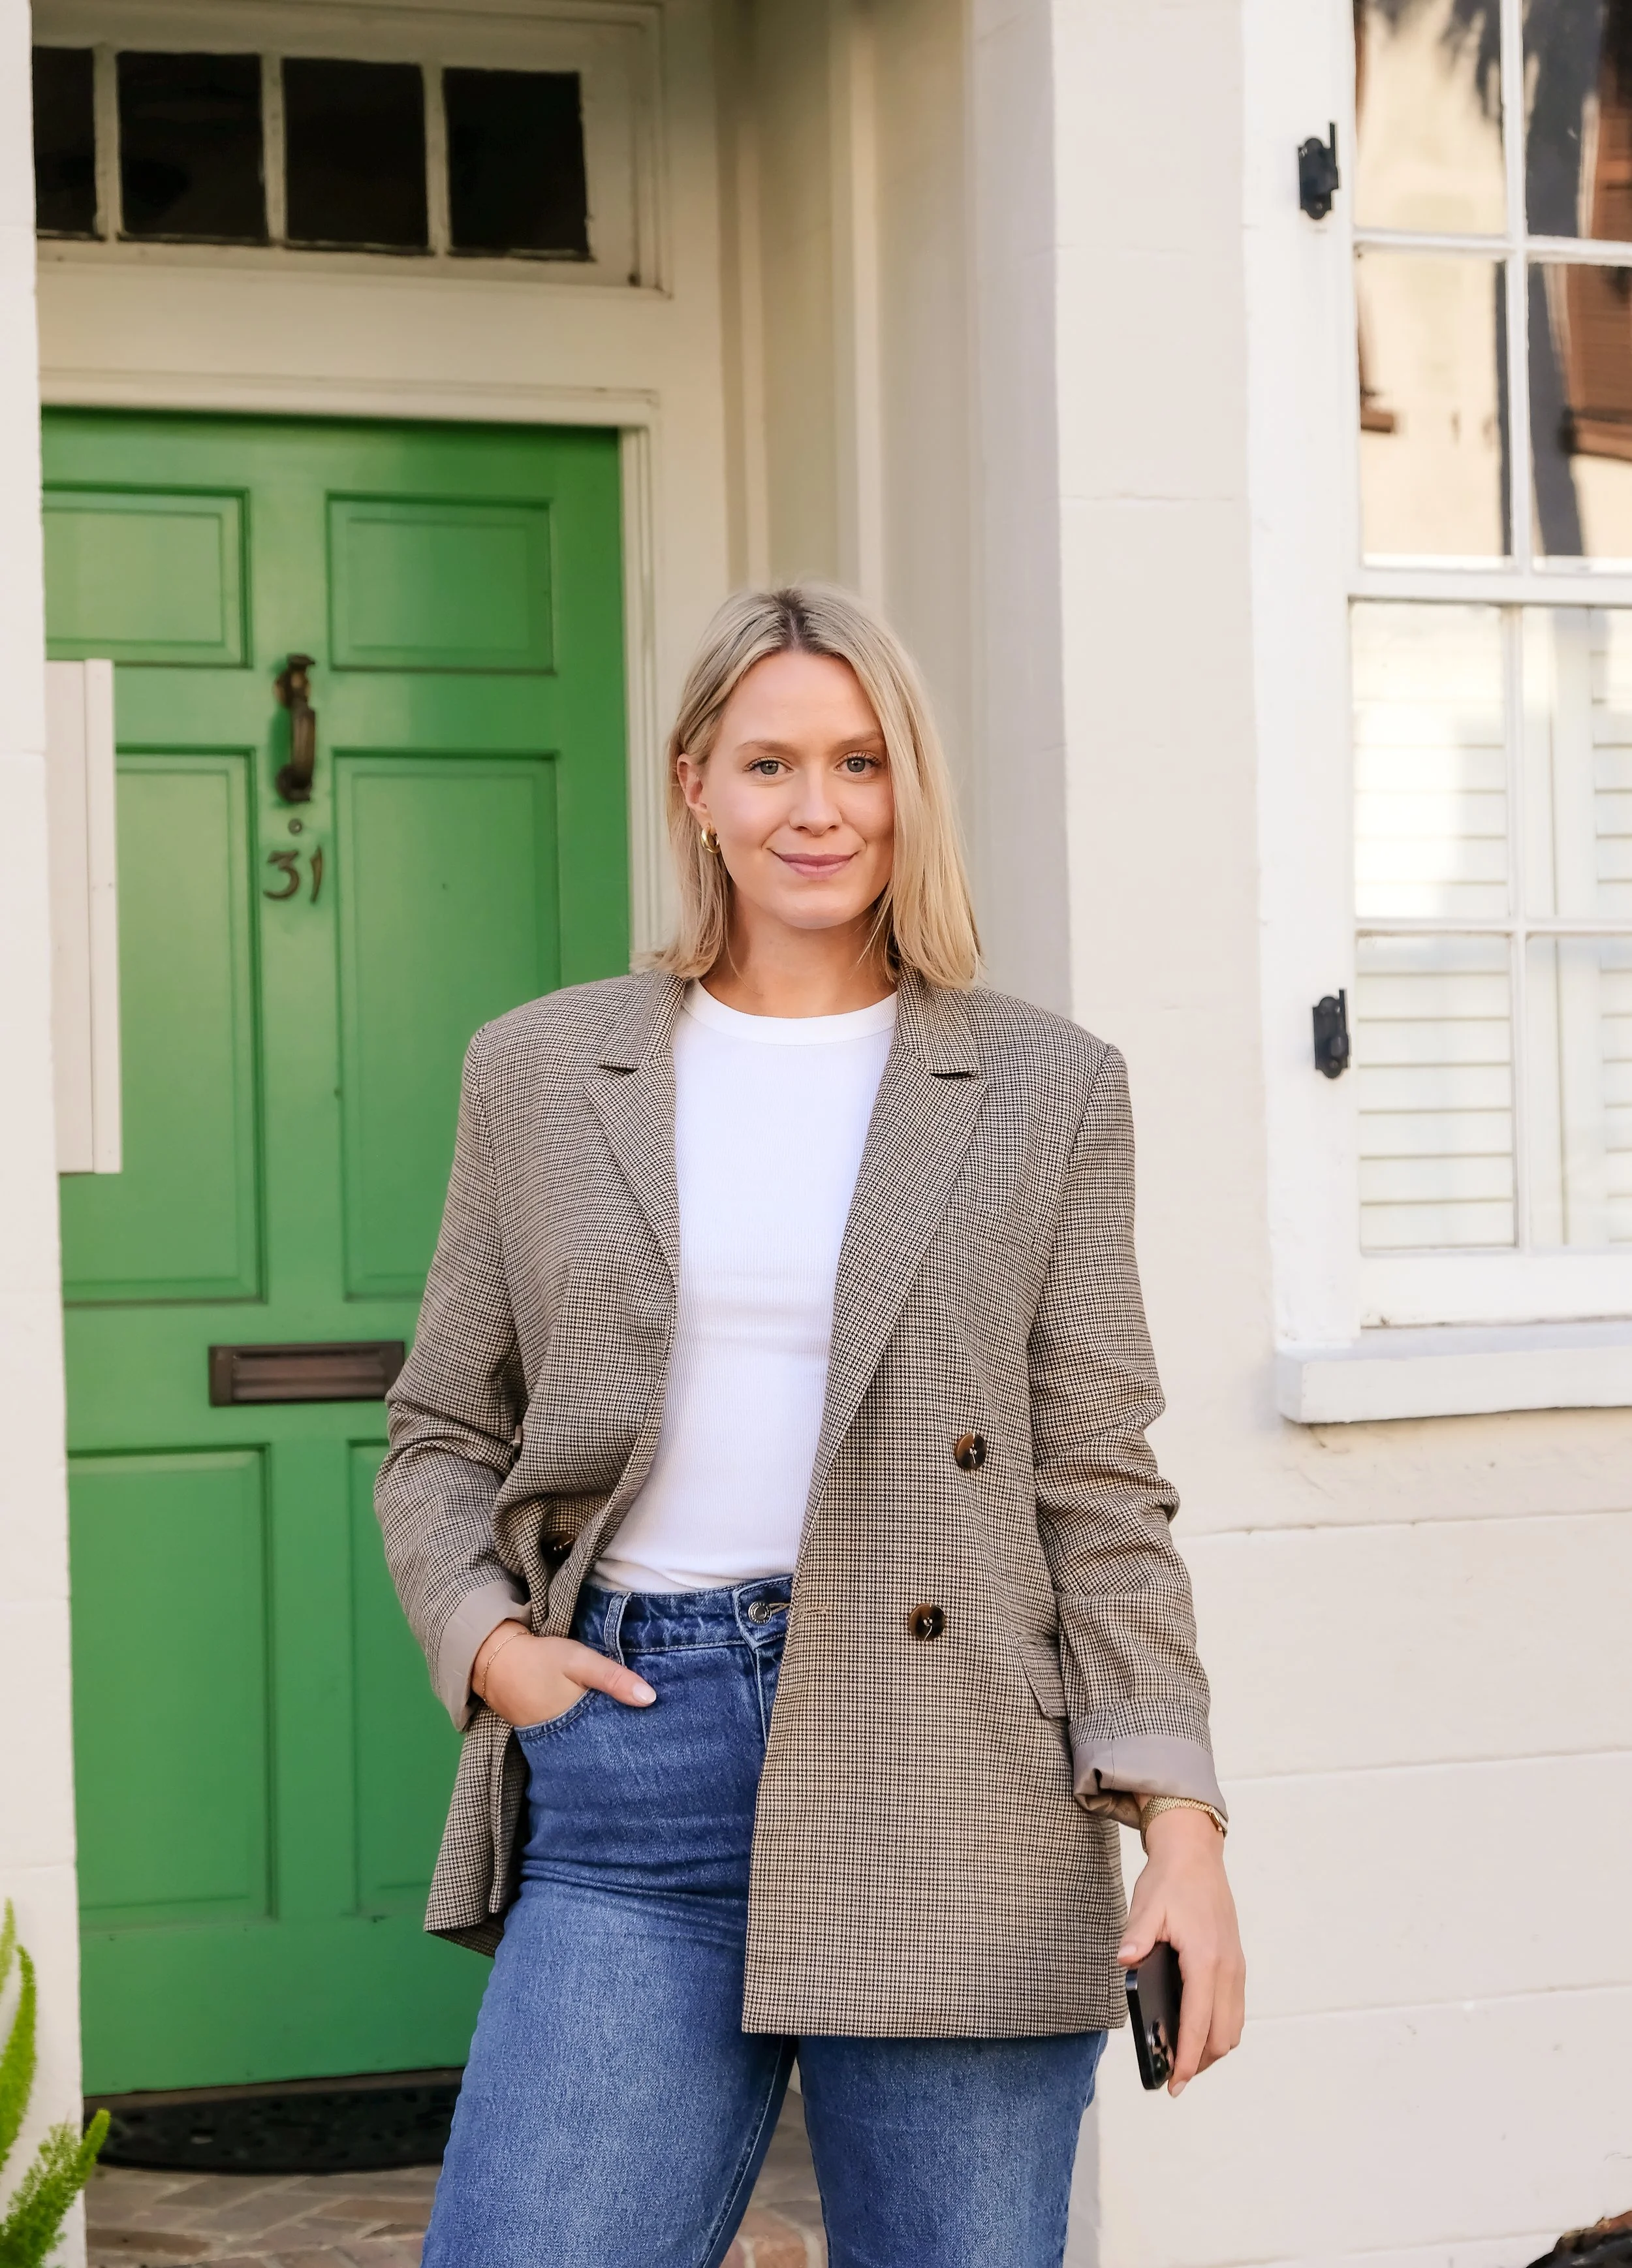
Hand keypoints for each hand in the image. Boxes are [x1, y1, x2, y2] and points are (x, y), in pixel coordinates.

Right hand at [472, 1619, 654, 1728]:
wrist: (497, 1661)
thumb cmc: (542, 1660)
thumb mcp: (580, 1662)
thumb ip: (613, 1678)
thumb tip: (650, 1698)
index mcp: (577, 1728)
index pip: (613, 1744)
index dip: (634, 1738)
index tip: (656, 1734)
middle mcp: (564, 1743)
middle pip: (602, 1748)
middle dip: (622, 1742)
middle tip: (649, 1734)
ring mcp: (552, 1742)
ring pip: (588, 1745)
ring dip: (605, 1738)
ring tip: (633, 1733)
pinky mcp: (544, 1736)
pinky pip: (572, 1740)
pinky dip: (587, 1734)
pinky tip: (601, 1727)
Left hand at [1117, 1807, 1244, 2095]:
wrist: (1195, 1854)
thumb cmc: (1170, 1881)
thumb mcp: (1147, 1906)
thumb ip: (1137, 1937)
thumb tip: (1124, 1962)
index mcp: (1205, 1960)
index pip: (1199, 2023)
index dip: (1187, 2058)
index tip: (1175, 2084)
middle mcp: (1227, 1969)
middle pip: (1221, 2036)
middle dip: (1200, 2062)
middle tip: (1173, 2076)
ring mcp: (1235, 1967)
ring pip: (1233, 2027)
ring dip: (1212, 2049)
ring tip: (1183, 2058)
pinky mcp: (1235, 1963)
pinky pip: (1234, 2010)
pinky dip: (1219, 2029)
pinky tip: (1196, 2029)